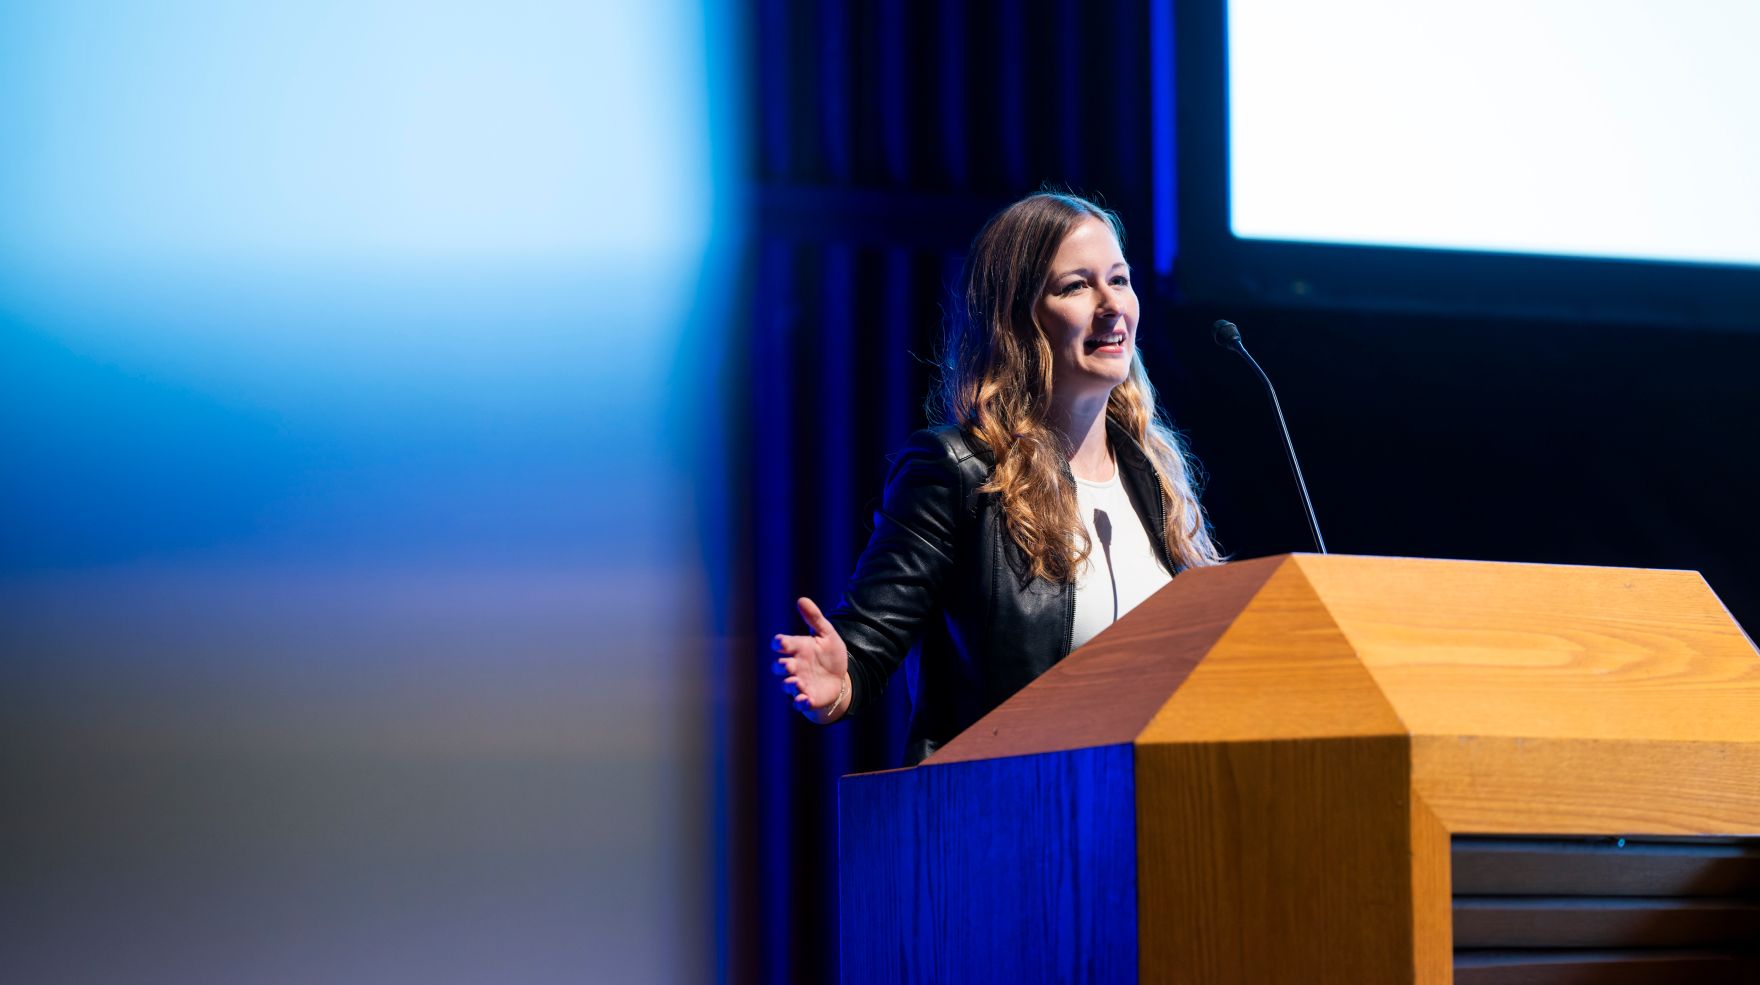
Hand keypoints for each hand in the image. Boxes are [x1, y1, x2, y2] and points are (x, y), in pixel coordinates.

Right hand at [771, 597, 850, 722]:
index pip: (782, 645)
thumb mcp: (826, 633)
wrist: (840, 677)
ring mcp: (799, 683)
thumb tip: (801, 599)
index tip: (779, 642)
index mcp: (797, 648)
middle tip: (786, 664)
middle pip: (779, 667)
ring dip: (789, 684)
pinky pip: (799, 702)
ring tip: (795, 682)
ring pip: (787, 685)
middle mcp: (794, 666)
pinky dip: (800, 702)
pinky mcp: (807, 698)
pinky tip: (805, 699)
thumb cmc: (829, 654)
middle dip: (780, 666)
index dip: (779, 644)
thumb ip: (814, 618)